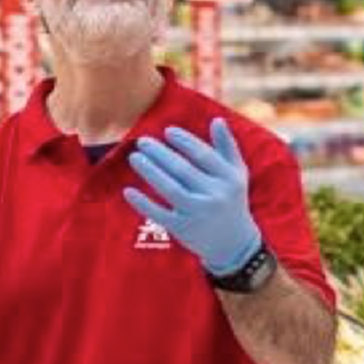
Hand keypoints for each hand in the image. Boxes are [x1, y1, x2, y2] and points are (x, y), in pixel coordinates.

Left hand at [123, 118, 261, 275]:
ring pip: (170, 189)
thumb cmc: (231, 201)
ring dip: (150, 171)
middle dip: (160, 154)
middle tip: (142, 141)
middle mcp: (215, 195)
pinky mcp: (182, 228)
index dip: (184, 141)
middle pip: (183, 170)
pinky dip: (142, 202)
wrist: (233, 244)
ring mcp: (197, 213)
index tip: (167, 131)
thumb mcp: (236, 174)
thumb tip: (217, 120)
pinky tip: (127, 190)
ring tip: (134, 157)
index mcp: (229, 179)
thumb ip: (227, 147)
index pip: (203, 155)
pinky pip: (159, 213)